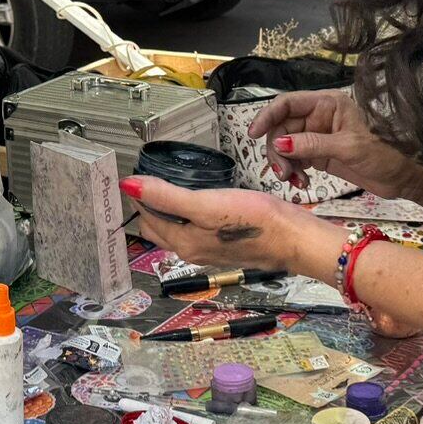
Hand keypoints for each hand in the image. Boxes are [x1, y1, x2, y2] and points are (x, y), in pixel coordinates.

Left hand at [120, 178, 319, 272]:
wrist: (294, 237)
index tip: (130, 174)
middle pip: (157, 227)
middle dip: (146, 205)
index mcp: (182, 242)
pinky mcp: (225, 243)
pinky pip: (195, 228)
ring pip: (176, 228)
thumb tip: (128, 186)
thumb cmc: (254, 221)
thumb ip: (165, 196)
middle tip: (142, 179)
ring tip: (162, 186)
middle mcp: (192, 250)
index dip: (136, 195)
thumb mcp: (205, 204)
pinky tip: (194, 201)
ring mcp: (209, 248)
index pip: (145, 217)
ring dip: (164, 210)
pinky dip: (185, 214)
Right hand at [251, 89, 422, 202]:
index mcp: (327, 103)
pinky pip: (294, 159)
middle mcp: (319, 116)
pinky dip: (293, 171)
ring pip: (285, 146)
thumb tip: (279, 144)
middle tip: (282, 173)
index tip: (252, 134)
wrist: (400, 178)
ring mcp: (316, 135)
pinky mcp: (318, 154)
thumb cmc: (383, 154)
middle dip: (277, 150)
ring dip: (284, 164)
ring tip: (294, 181)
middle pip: (282, 127)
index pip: (288, 103)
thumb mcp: (348, 148)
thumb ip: (312, 144)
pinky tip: (301, 183)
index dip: (267, 116)